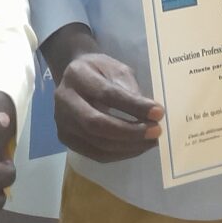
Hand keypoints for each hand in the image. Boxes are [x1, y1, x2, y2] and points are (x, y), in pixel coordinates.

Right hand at [43, 24, 162, 162]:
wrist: (74, 78)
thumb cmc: (100, 71)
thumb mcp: (116, 68)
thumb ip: (130, 89)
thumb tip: (150, 114)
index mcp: (77, 76)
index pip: (107, 94)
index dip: (133, 106)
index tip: (158, 112)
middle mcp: (64, 100)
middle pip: (97, 123)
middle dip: (130, 131)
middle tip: (156, 131)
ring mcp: (62, 123)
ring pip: (97, 143)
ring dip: (129, 146)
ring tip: (151, 141)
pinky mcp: (67, 140)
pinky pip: (96, 154)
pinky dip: (120, 154)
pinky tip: (137, 147)